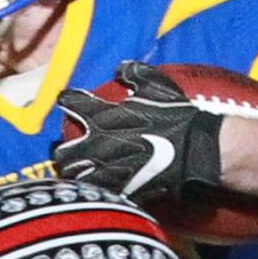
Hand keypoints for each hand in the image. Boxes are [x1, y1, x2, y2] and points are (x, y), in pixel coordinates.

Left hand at [52, 61, 223, 201]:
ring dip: (72, 174)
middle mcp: (97, 142)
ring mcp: (105, 168)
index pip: (72, 103)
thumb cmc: (178, 117)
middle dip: (62, 152)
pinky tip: (94, 190)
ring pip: (72, 175)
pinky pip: (95, 192)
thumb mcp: (159, 88)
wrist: (195, 150)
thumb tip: (121, 67)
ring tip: (76, 174)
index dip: (67, 101)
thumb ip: (137, 75)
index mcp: (104, 115)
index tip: (64, 100)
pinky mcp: (117, 188)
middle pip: (62, 152)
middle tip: (66, 151)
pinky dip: (92, 190)